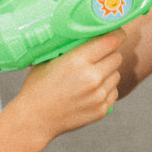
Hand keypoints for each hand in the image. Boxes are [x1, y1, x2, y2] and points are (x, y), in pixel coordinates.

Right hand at [15, 30, 122, 145]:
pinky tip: (89, 90)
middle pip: (117, 57)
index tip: (115, 32)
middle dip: (109, 54)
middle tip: (97, 55)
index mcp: (77, 61)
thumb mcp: (48, 60)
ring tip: (90, 75)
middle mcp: (92, 77)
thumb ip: (70, 47)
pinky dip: (106, 88)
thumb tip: (86, 33)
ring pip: (117, 74)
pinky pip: (114, 91)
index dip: (116, 34)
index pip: (111, 40)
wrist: (35, 119)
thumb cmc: (38, 87)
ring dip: (108, 72)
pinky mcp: (102, 109)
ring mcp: (98, 95)